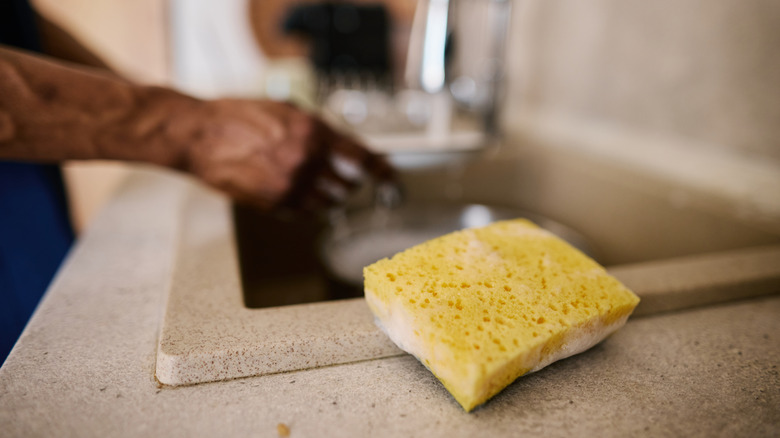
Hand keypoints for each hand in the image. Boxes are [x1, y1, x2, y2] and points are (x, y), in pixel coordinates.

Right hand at [157, 97, 395, 210]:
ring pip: (330, 202)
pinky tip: (294, 190)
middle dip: (347, 181)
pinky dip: (308, 206)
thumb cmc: (239, 116)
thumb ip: (320, 129)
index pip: (362, 157)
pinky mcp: (274, 202)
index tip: (391, 178)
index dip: (381, 170)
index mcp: (312, 131)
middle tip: (338, 175)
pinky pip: (306, 212)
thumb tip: (351, 147)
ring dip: (328, 195)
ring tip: (312, 182)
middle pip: (349, 184)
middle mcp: (306, 158)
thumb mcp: (287, 109)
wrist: (199, 135)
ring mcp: (290, 184)